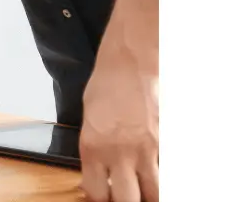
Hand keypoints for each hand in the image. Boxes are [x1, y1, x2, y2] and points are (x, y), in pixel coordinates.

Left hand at [79, 57, 159, 201]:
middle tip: (125, 194)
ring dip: (148, 195)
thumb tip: (98, 172)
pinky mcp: (165, 143)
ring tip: (143, 189)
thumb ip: (93, 150)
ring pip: (154, 193)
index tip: (101, 195)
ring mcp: (146, 150)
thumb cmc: (106, 88)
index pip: (97, 193)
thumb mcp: (88, 122)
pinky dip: (161, 175)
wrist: (129, 66)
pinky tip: (154, 170)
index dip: (99, 198)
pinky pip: (166, 171)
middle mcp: (120, 153)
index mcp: (93, 148)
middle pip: (127, 200)